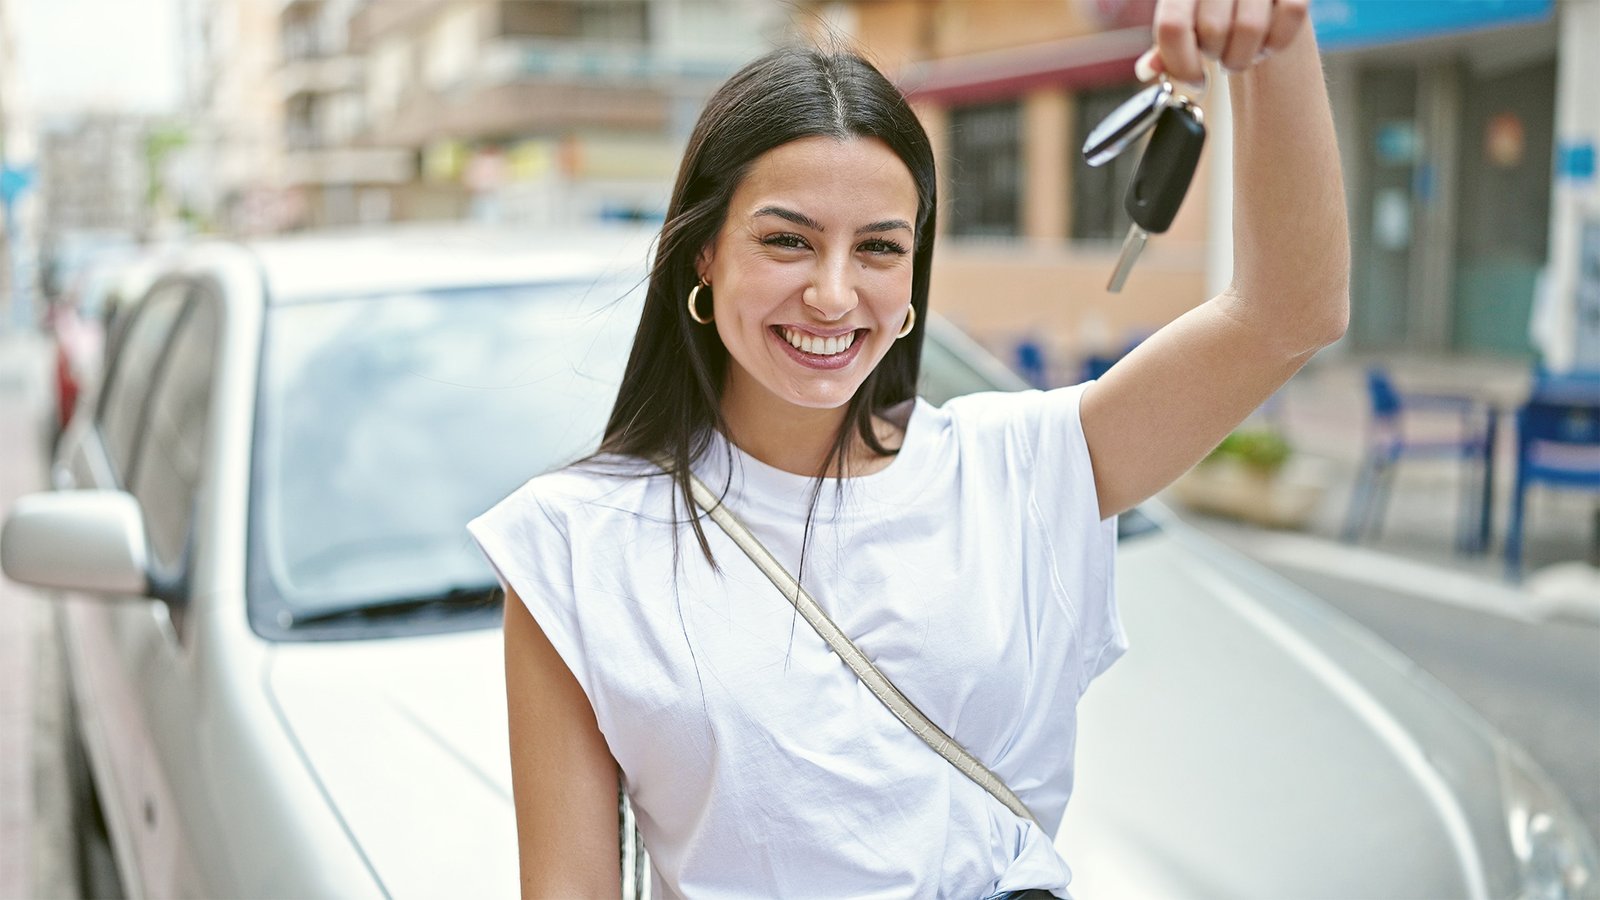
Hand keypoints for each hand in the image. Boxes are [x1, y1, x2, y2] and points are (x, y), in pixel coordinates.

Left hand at [1136, 0, 1309, 83]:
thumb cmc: (1215, 11)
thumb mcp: (1186, 21)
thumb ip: (1167, 46)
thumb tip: (1146, 70)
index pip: (1173, 26)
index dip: (1181, 64)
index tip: (1194, 81)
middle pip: (1212, 32)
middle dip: (1217, 55)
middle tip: (1222, 51)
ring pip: (1250, 29)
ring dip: (1246, 55)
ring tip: (1242, 49)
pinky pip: (1289, 16)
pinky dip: (1278, 42)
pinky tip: (1267, 41)